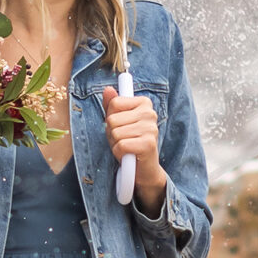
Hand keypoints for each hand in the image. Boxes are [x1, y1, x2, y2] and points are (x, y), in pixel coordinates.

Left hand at [104, 88, 167, 210]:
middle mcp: (150, 113)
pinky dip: (119, 153)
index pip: (114, 103)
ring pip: (115, 133)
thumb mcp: (118, 122)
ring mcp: (151, 128)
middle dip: (112, 133)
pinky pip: (121, 145)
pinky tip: (128, 154)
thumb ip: (112, 106)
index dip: (111, 118)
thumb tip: (107, 90)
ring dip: (116, 143)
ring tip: (126, 147)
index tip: (121, 126)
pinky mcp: (148, 144)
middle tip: (123, 140)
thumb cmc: (130, 142)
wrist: (143, 168)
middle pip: (112, 119)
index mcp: (144, 103)